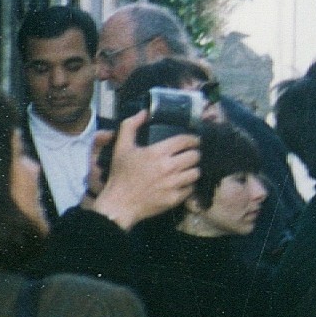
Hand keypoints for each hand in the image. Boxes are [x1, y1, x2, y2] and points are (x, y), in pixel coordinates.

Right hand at [87, 112, 198, 229]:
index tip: (194, 141)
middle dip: (194, 154)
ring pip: (196, 172)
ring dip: (193, 169)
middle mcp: (168, 167)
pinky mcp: (175, 198)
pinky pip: (191, 188)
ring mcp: (173, 184)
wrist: (119, 204)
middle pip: (195, 156)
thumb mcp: (121, 147)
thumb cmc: (120, 175)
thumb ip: (130, 126)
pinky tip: (182, 183)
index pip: (185, 141)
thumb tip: (144, 112)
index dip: (193, 139)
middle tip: (190, 155)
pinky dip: (188, 185)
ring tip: (187, 169)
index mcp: (157, 152)